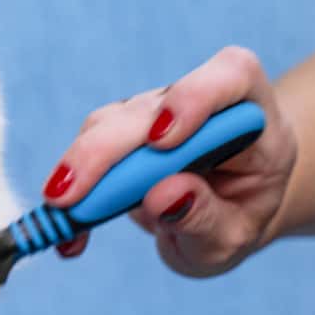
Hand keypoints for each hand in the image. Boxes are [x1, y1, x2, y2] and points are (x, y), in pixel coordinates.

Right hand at [43, 47, 297, 277]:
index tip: (160, 142)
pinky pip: (87, 150)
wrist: (227, 209)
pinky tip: (69, 233)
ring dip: (80, 169)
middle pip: (148, 108)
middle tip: (68, 197)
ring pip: (108, 124)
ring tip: (64, 219)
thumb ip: (205, 217)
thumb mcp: (233, 235)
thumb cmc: (240, 212)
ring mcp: (154, 111)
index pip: (230, 78)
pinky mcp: (120, 129)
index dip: (193, 99)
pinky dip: (73, 191)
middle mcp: (198, 101)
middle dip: (104, 150)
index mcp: (250, 115)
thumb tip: (162, 196)